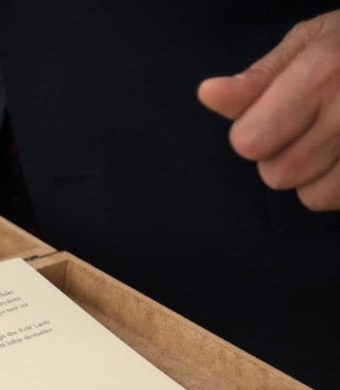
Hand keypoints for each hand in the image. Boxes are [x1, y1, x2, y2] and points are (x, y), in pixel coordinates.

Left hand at [198, 11, 339, 210]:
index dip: (252, 131)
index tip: (271, 114)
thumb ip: (258, 78)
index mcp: (322, 75)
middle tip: (310, 123)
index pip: (250, 141)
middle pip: (276, 174)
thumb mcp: (309, 42)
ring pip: (309, 196)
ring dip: (311, 174)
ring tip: (333, 138)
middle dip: (282, 155)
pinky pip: (336, 200)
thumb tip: (209, 94)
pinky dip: (336, 186)